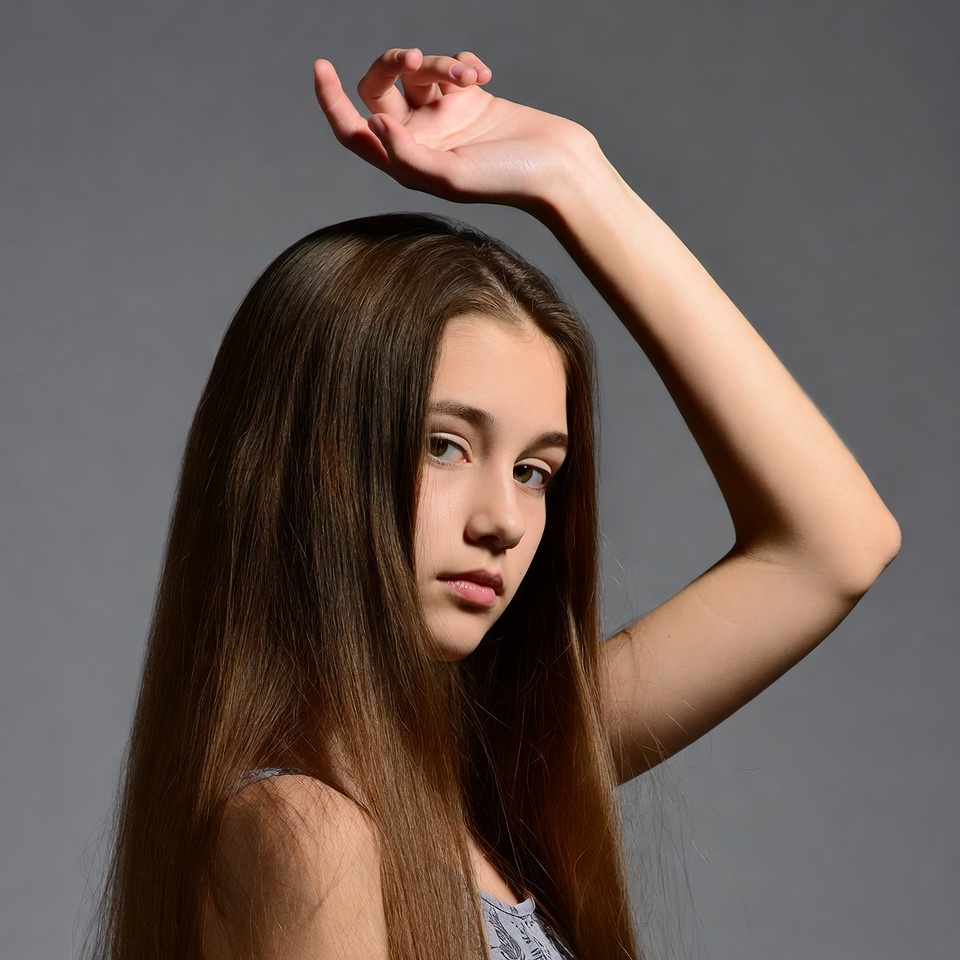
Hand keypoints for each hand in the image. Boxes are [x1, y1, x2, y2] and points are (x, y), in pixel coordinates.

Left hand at [313, 48, 598, 207]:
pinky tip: (483, 76)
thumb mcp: (451, 175)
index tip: (320, 67)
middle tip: (415, 58)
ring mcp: (445, 118)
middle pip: (380, 89)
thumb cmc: (507, 180)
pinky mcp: (471, 100)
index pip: (354, 131)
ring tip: (470, 77)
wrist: (558, 168)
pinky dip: (463, 61)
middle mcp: (420, 140)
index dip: (331, 102)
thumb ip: (408, 154)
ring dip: (441, 63)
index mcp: (406, 164)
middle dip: (392, 65)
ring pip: (420, 71)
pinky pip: (451, 64)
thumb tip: (372, 123)